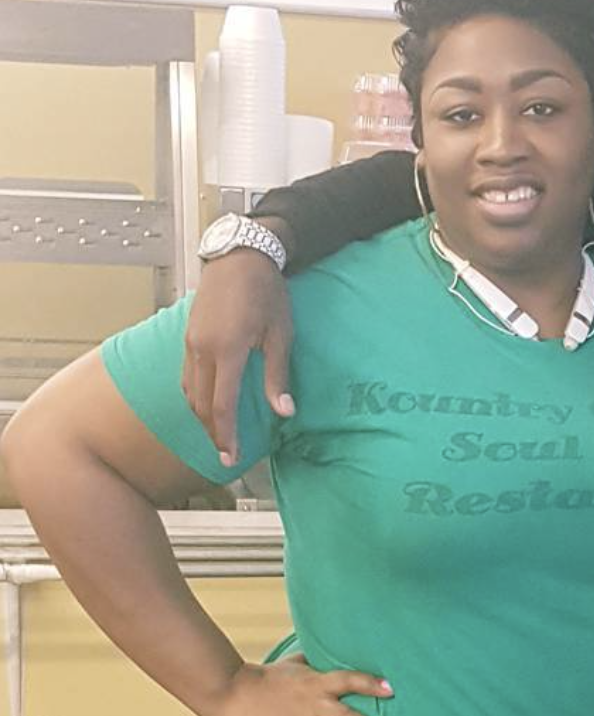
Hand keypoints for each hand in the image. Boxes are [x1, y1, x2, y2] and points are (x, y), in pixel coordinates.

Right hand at [183, 244, 294, 466]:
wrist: (240, 257)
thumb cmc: (266, 293)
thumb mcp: (280, 335)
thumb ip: (277, 376)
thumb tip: (283, 412)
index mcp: (226, 351)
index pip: (222, 405)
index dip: (226, 435)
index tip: (231, 457)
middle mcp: (202, 350)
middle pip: (201, 404)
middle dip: (212, 432)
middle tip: (225, 456)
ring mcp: (190, 343)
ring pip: (191, 391)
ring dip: (202, 417)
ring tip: (218, 435)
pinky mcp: (188, 337)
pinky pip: (188, 376)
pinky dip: (196, 396)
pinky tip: (208, 405)